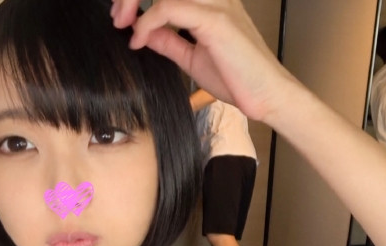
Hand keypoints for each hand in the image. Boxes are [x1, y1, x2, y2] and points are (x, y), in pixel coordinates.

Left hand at [110, 0, 295, 122]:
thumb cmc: (238, 78)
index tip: (122, 17)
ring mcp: (217, 3)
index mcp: (211, 0)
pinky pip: (168, 8)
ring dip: (133, 1)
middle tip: (117, 17)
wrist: (268, 97)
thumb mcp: (191, 57)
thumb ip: (168, 40)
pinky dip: (147, 23)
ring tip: (122, 24)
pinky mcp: (216, 20)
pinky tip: (139, 40)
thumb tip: (142, 32)